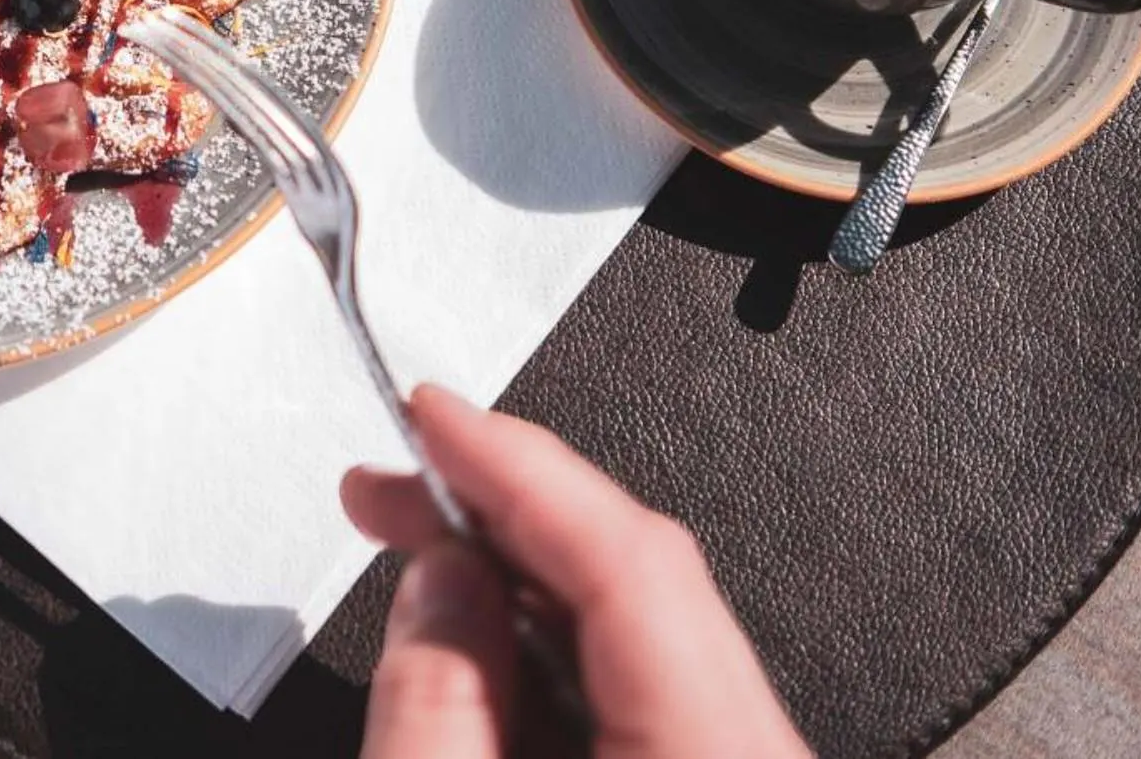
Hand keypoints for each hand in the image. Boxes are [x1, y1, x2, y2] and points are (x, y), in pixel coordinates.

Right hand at [341, 385, 810, 758]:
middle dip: (504, 511)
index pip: (630, 559)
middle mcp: (748, 754)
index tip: (434, 414)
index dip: (521, 466)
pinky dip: (551, 656)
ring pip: (640, 638)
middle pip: (645, 583)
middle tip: (392, 480)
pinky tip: (475, 651)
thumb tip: (440, 580)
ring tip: (414, 555)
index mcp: (710, 754)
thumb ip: (433, 702)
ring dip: (519, 585)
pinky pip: (641, 697)